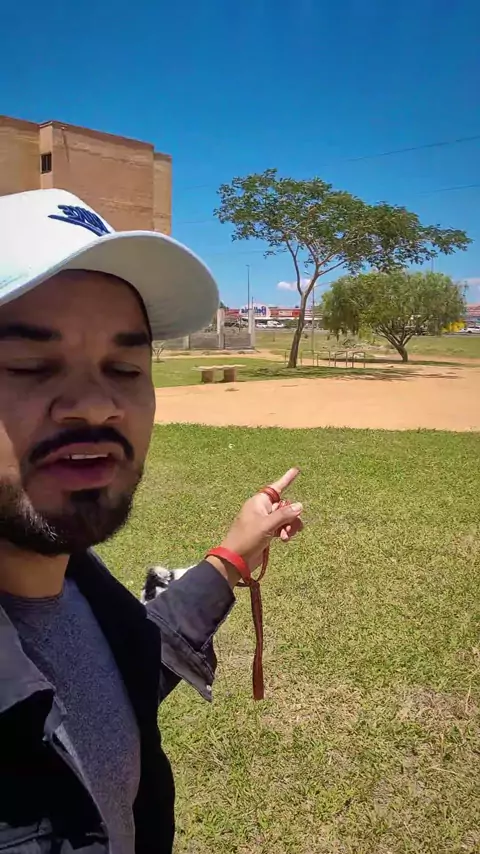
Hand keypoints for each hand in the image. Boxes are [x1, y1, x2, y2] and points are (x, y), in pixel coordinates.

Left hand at [207, 468, 302, 586]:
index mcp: (259, 502)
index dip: (287, 479)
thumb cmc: (247, 538)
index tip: (296, 470)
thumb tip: (299, 505)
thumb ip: (284, 514)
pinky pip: (282, 527)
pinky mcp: (267, 532)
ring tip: (287, 536)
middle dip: (291, 515)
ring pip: (285, 518)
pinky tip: (285, 540)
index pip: (276, 488)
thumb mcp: (267, 525)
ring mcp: (265, 521)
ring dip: (290, 525)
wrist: (237, 559)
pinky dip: (286, 532)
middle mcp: (262, 509)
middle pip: (285, 505)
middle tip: (293, 527)